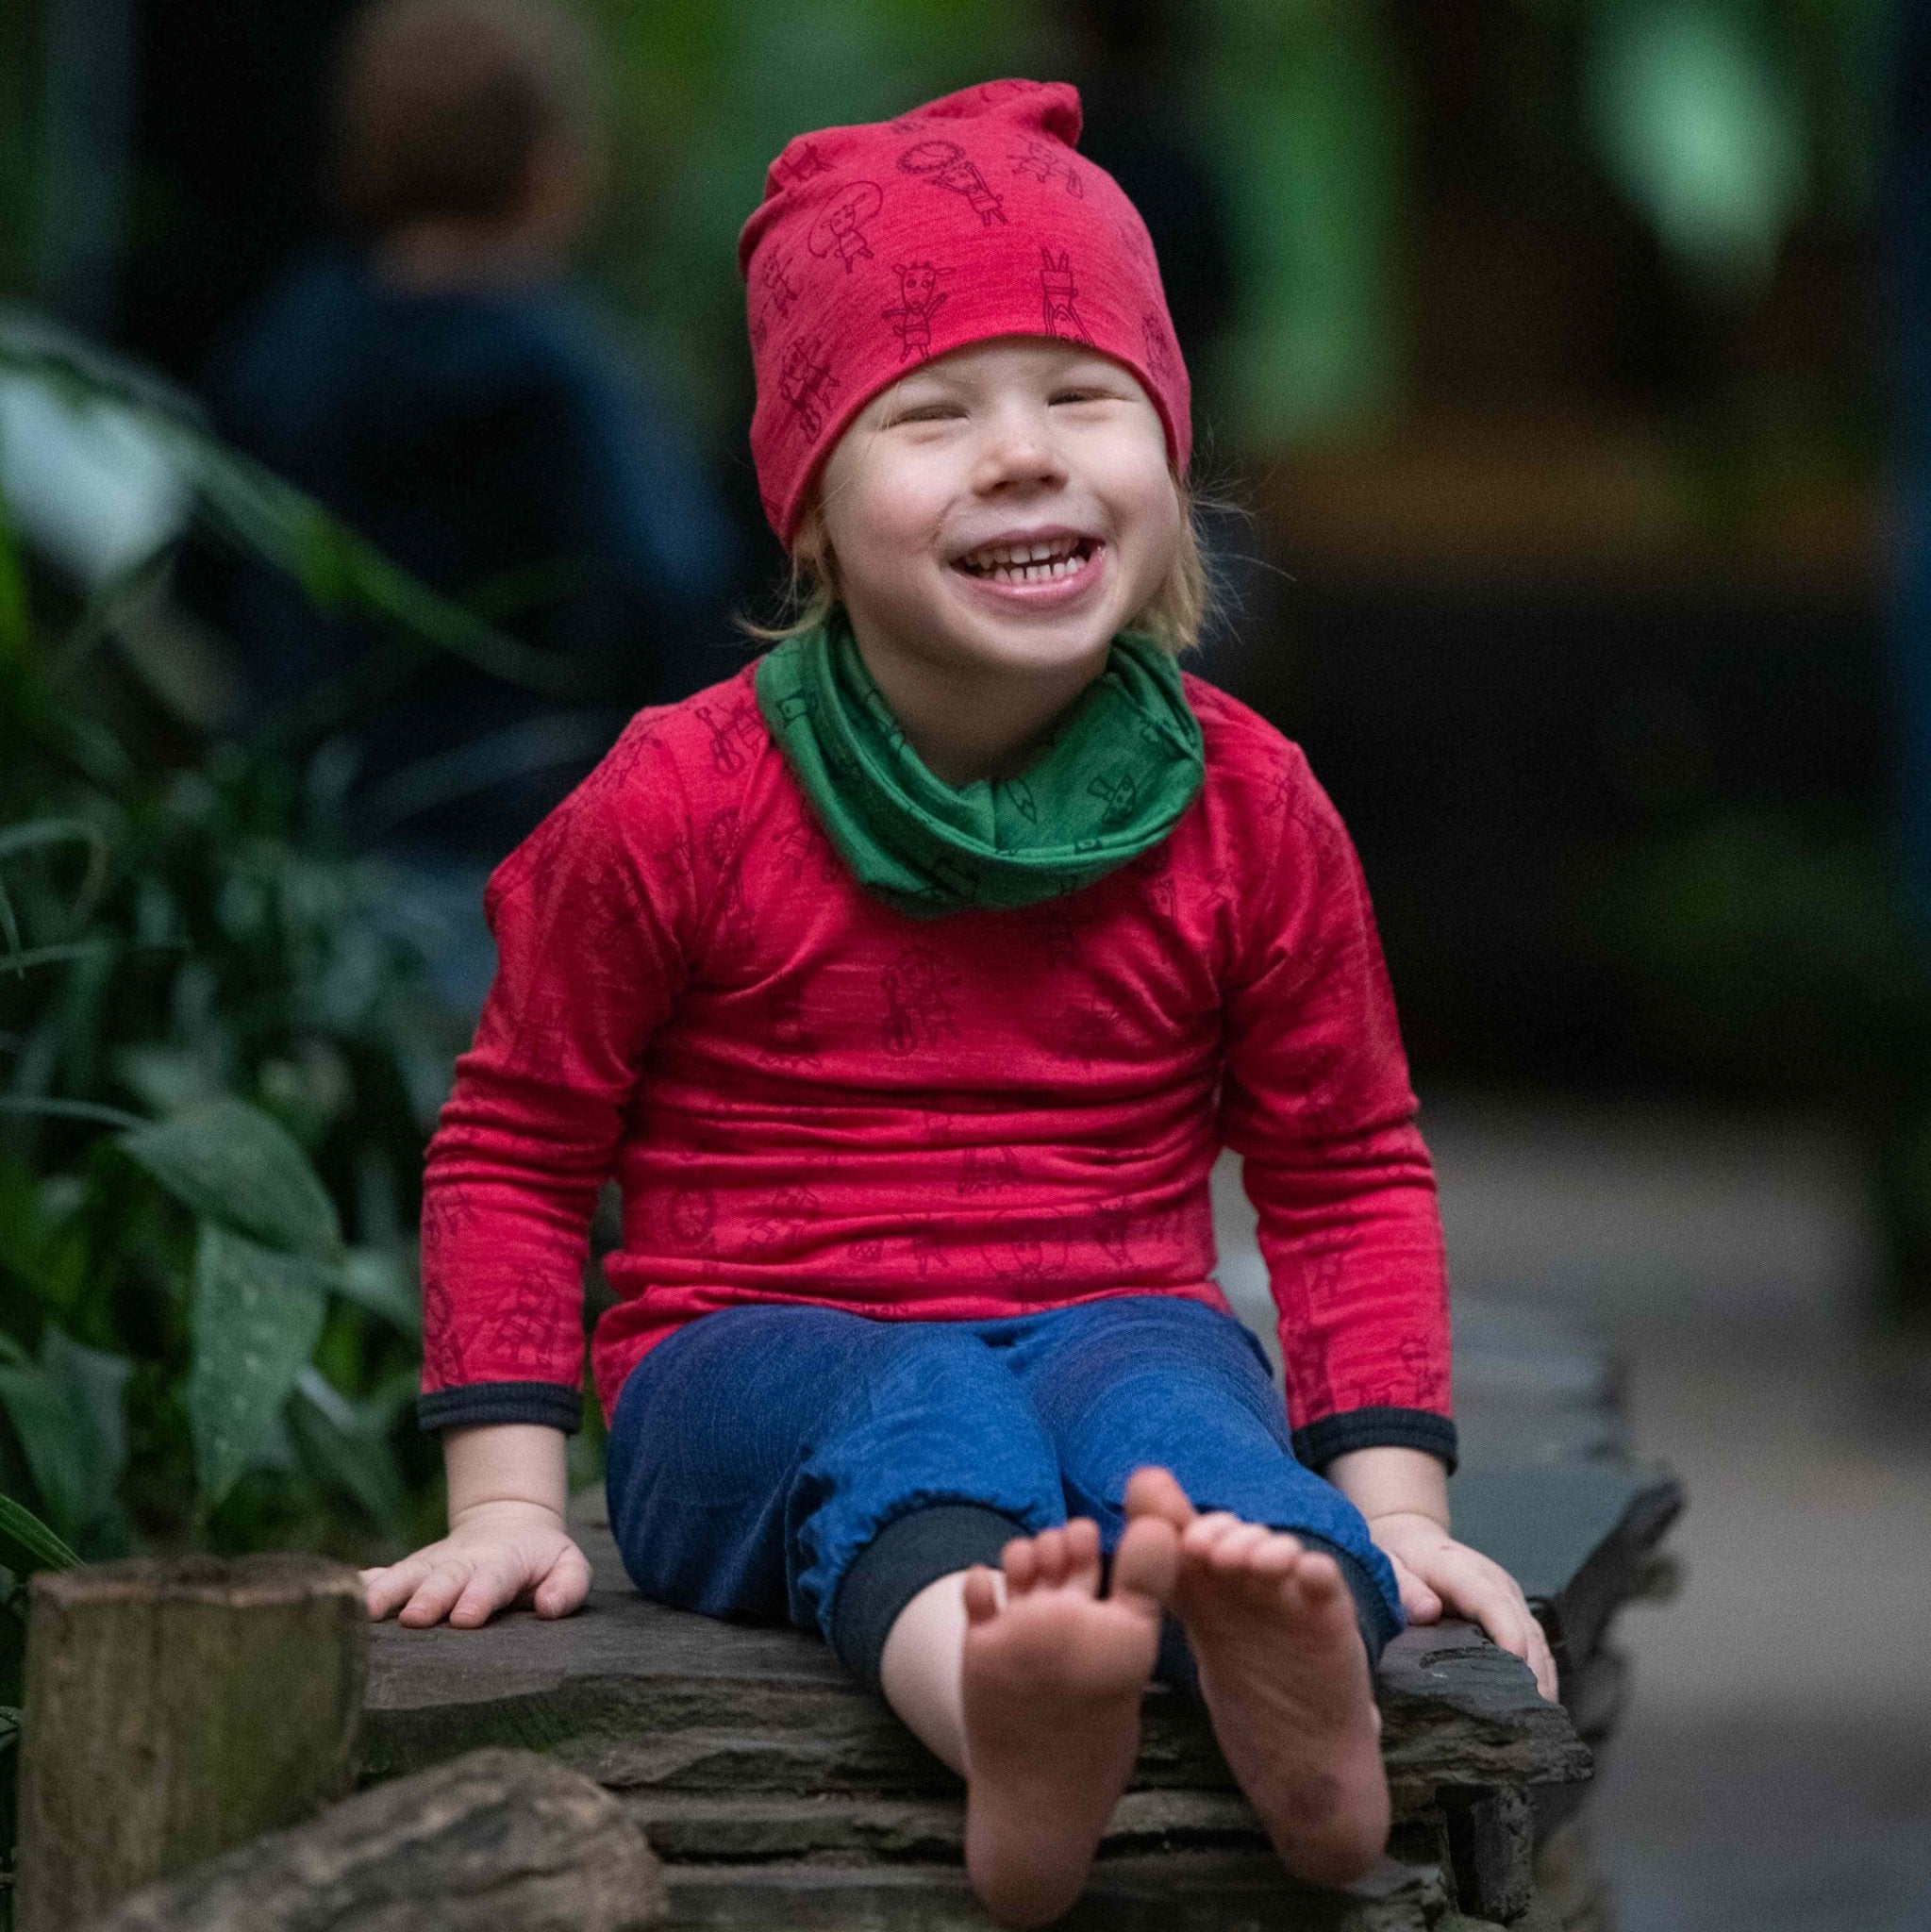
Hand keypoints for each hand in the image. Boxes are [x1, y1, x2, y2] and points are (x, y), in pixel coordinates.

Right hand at [360, 1498, 591, 1628]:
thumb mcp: (569, 1566)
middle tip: (415, 1618)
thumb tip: (549, 1607)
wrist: (510, 1525)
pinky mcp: (414, 1571)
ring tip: (366, 1610)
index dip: (481, 1595)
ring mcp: (435, 1565)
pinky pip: (386, 1574)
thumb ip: (567, 1586)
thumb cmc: (542, 1560)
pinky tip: (344, 1592)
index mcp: (507, 1562)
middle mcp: (466, 1562)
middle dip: (430, 1597)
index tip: (466, 1618)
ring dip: (389, 1591)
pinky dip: (365, 1583)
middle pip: (446, 1578)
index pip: (495, 1578)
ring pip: (409, 1575)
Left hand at [1366, 1510, 1557, 1700]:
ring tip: (1539, 1720)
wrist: (1414, 1540)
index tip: (1517, 1668)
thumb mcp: (1388, 1568)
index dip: (1508, 1634)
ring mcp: (1509, 1597)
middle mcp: (1495, 1582)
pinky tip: (1540, 1704)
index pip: (1492, 1603)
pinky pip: (1535, 1643)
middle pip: (1524, 1627)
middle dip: (1531, 1671)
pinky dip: (1541, 1672)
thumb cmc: (1399, 1558)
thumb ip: (1404, 1588)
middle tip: (1530, 1717)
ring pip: (1536, 1638)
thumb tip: (1428, 1611)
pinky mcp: (1513, 1611)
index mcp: (1462, 1570)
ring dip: (1542, 1677)